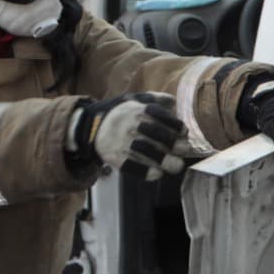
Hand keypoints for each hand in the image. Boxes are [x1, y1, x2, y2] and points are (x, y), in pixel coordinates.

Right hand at [80, 93, 202, 178]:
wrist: (90, 126)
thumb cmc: (118, 114)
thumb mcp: (132, 100)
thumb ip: (153, 99)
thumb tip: (173, 101)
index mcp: (136, 110)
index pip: (160, 116)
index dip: (175, 126)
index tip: (184, 133)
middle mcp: (130, 125)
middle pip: (156, 135)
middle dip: (173, 144)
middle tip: (183, 150)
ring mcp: (122, 142)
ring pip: (146, 152)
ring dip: (164, 160)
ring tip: (175, 165)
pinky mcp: (114, 157)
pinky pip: (131, 166)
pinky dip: (146, 171)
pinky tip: (157, 174)